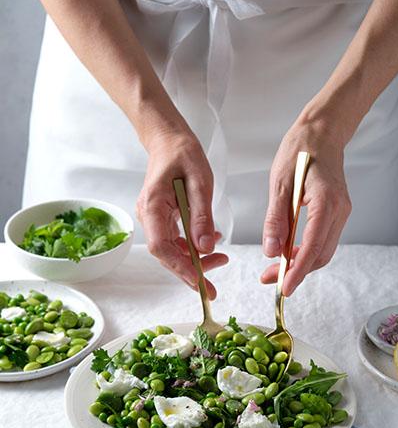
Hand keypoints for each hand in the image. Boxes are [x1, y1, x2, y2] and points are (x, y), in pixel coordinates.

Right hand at [136, 130, 228, 298]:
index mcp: (153, 206)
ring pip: (171, 251)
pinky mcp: (162, 220)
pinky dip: (192, 248)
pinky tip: (210, 244)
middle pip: (165, 254)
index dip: (178, 266)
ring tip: (220, 259)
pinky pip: (175, 241)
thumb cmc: (183, 154)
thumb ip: (202, 215)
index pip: (160, 246)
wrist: (169, 141)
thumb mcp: (200, 182)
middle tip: (213, 286)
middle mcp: (148, 216)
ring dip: (193, 261)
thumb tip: (205, 247)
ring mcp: (153, 219)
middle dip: (189, 271)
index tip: (198, 279)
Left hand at [261, 114, 351, 295]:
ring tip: (274, 268)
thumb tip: (270, 251)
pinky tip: (287, 251)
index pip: (313, 248)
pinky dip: (305, 250)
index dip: (297, 271)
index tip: (283, 288)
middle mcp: (340, 211)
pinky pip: (322, 239)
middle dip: (296, 272)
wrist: (321, 133)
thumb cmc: (299, 151)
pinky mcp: (336, 212)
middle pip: (320, 255)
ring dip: (300, 263)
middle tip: (269, 278)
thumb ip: (275, 220)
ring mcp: (341, 212)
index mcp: (327, 204)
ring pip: (323, 250)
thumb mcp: (279, 185)